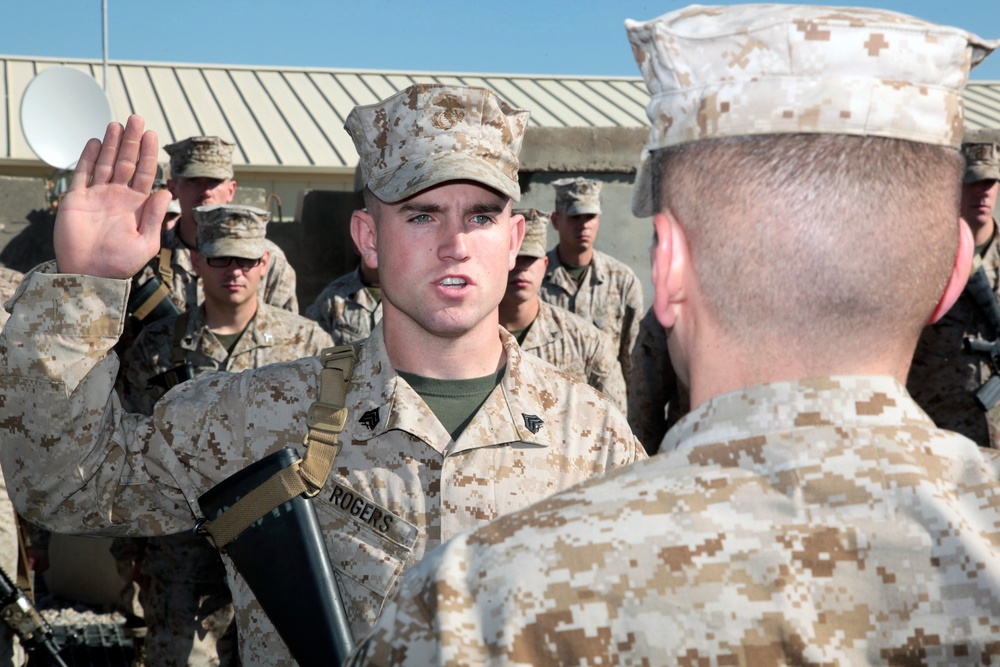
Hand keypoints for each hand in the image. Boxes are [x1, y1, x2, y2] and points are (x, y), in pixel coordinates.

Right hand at [54, 115, 171, 277]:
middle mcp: (118, 197)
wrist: (89, 275)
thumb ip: (155, 216)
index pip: (146, 173)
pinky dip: (88, 157)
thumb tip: (166, 190)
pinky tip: (97, 142)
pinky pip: (83, 173)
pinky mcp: (77, 199)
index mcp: (137, 206)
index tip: (152, 134)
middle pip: (127, 162)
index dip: (149, 154)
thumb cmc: (120, 264)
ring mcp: (97, 196)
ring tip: (117, 124)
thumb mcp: (145, 243)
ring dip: (112, 144)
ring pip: (106, 163)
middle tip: (136, 118)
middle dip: (132, 141)